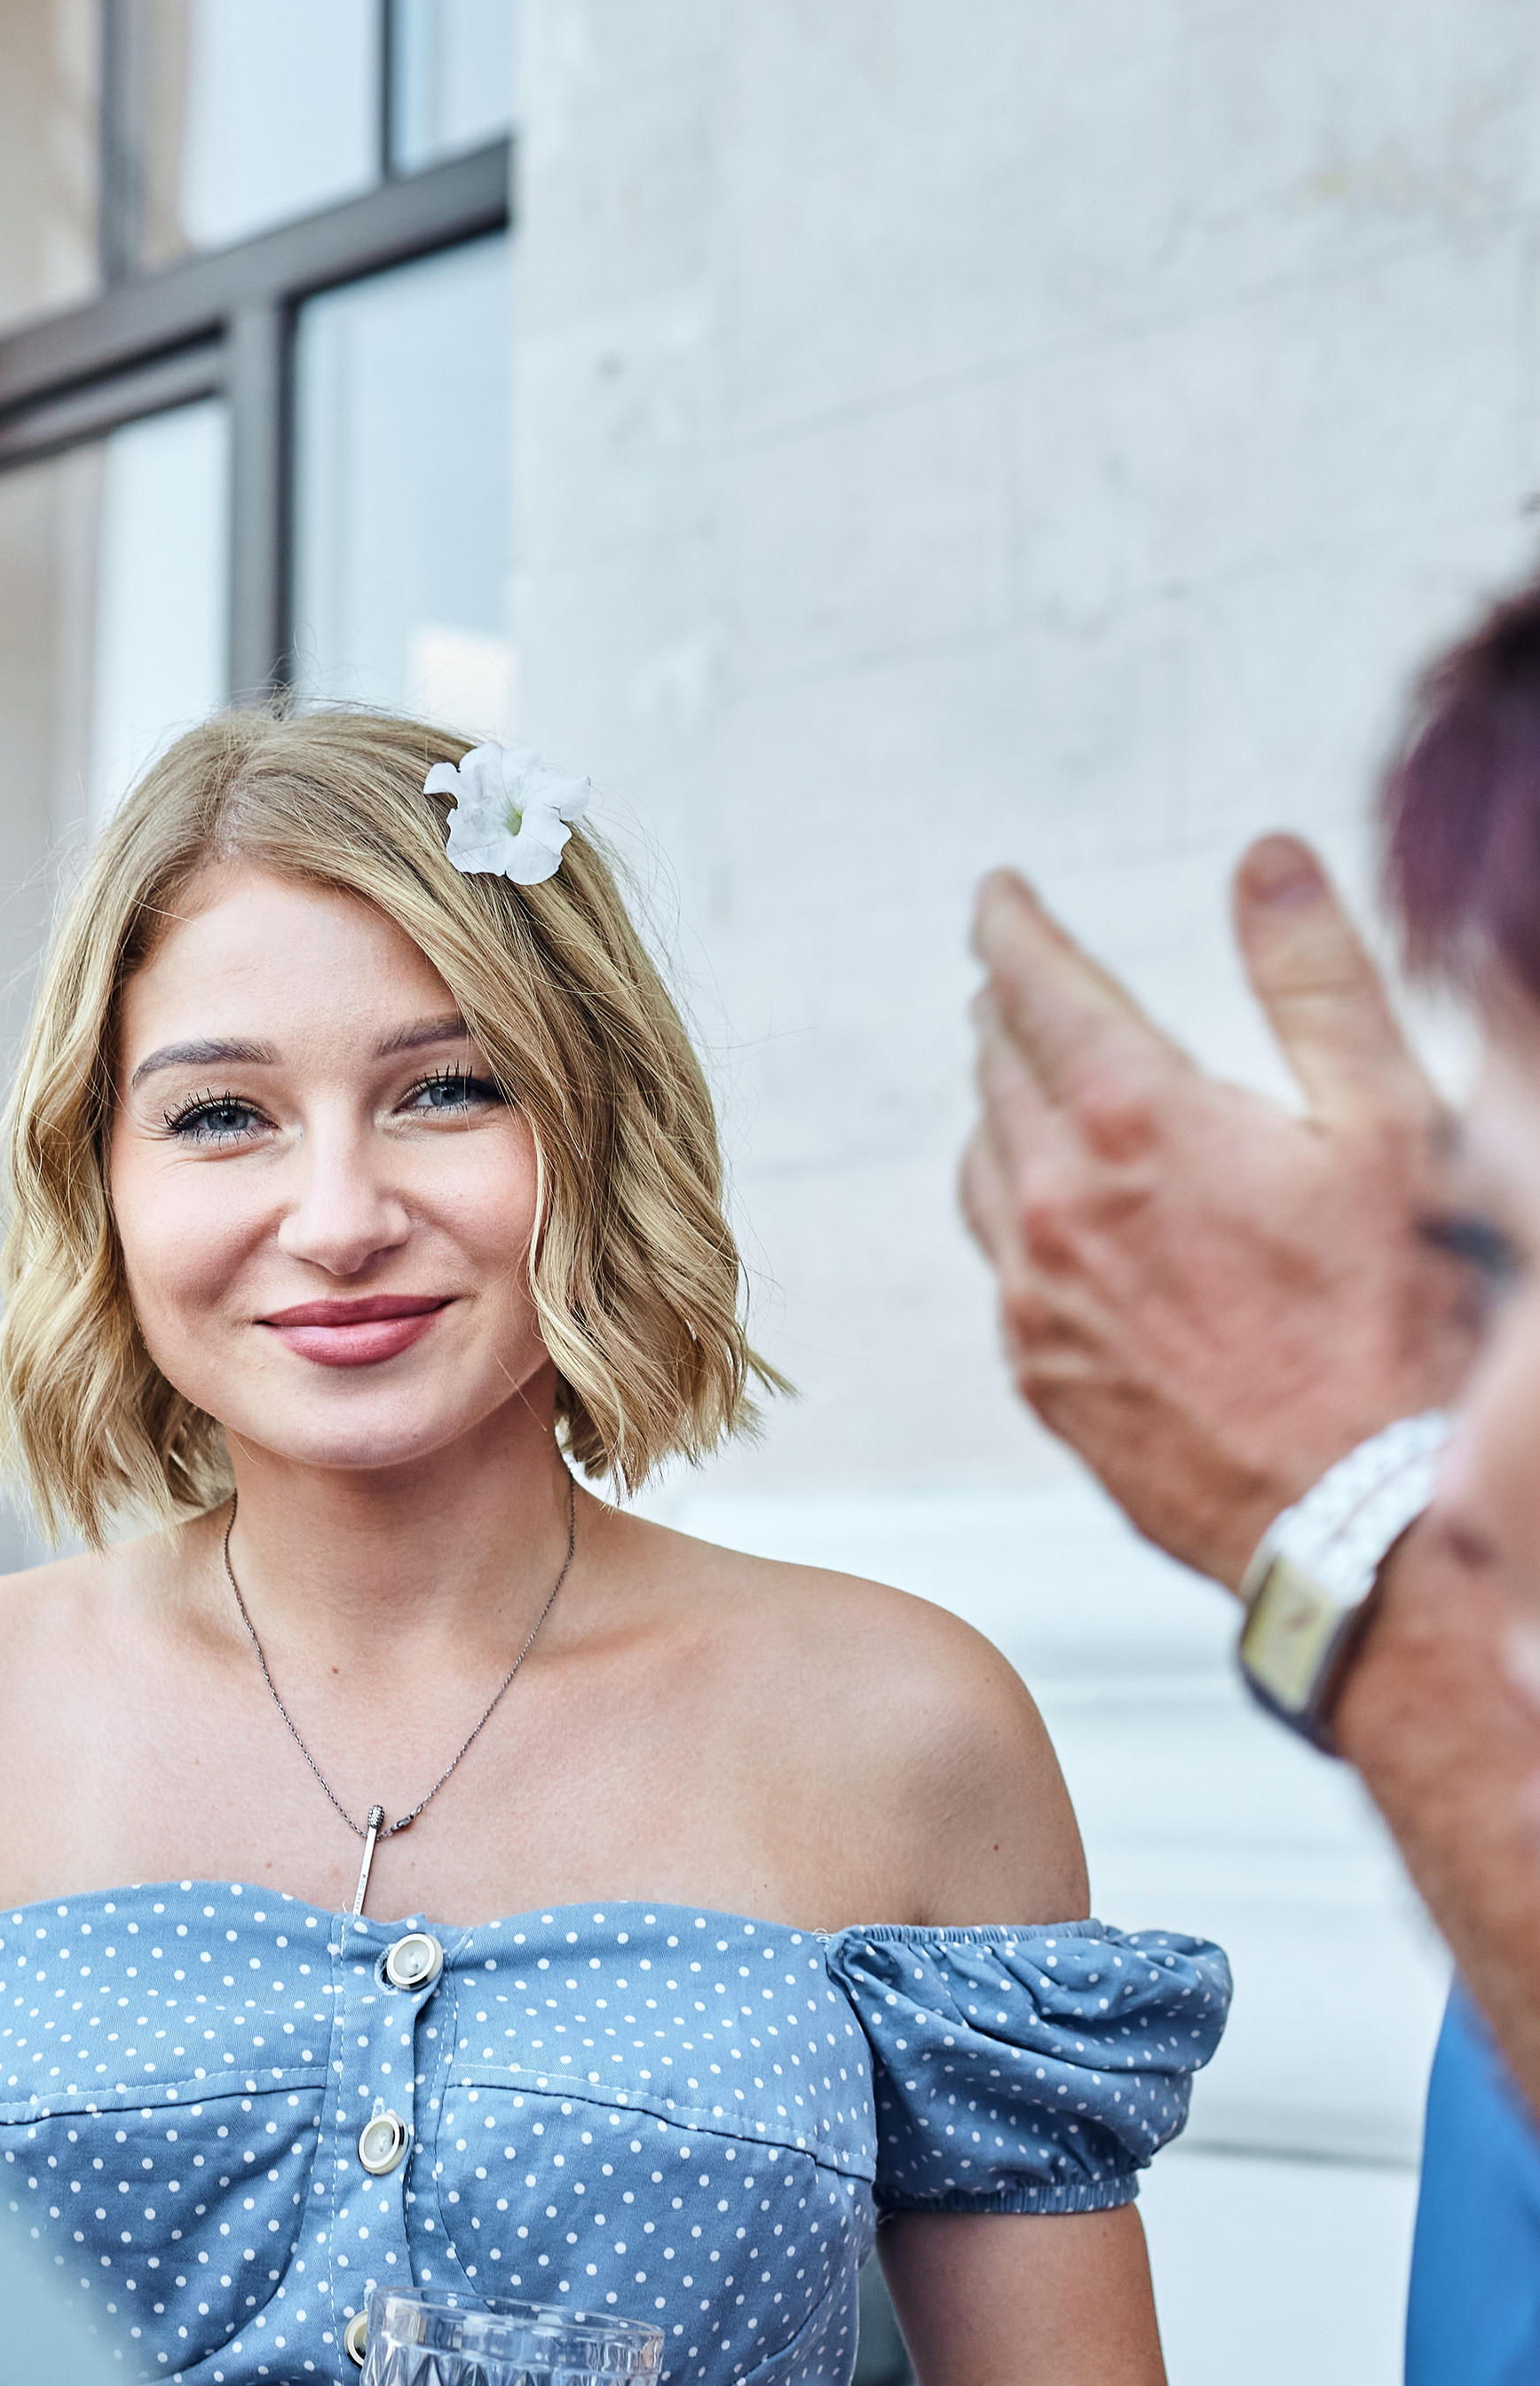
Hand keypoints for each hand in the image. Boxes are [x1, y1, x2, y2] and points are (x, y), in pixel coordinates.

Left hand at [962, 836, 1475, 1584]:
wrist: (1370, 1524)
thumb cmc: (1403, 1331)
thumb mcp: (1392, 1122)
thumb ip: (1316, 980)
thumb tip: (1266, 861)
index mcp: (1133, 1122)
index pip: (1035, 985)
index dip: (1012, 927)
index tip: (996, 896)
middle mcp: (1056, 1205)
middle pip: (997, 1071)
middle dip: (1008, 1012)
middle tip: (1015, 981)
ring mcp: (1036, 1301)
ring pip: (982, 1166)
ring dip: (999, 1108)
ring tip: (1023, 1080)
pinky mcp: (1041, 1378)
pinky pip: (997, 1264)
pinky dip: (1012, 1210)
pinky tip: (1049, 1213)